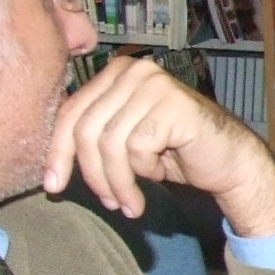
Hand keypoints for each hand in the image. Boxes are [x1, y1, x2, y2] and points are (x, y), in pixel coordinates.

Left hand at [44, 55, 274, 237]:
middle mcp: (132, 71)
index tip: (52, 186)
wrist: (228, 160)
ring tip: (129, 203)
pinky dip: (144, 173)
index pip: (70, 112)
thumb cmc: (175, 152)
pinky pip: (137, 149)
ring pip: (109, 144)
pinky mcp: (172, 105)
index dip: (57, 152)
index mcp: (114, 73)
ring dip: (117, 183)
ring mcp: (153, 84)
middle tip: (107, 202)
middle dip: (92, 174)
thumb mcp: (122, 140)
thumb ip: (92, 135)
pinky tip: (160, 175)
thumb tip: (46, 162)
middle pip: (85, 129)